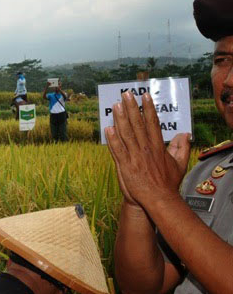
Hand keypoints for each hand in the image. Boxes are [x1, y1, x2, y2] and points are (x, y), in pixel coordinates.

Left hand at [105, 91, 186, 207]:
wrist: (158, 200)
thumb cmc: (167, 184)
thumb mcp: (179, 164)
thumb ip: (181, 148)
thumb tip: (185, 135)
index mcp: (158, 147)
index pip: (152, 123)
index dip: (148, 109)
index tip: (145, 96)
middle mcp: (146, 149)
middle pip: (138, 124)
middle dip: (132, 108)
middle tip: (126, 94)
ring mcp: (135, 157)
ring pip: (126, 134)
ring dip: (121, 119)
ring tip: (116, 105)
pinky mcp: (125, 166)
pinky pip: (117, 150)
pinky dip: (112, 139)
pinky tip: (108, 128)